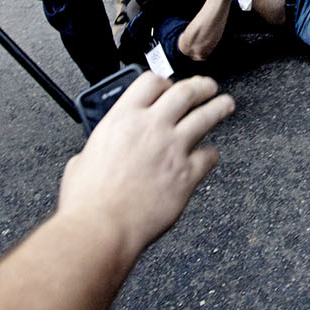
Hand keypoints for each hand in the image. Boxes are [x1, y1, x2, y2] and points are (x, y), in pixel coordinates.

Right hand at [57, 72, 233, 254]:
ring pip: (205, 117)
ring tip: (226, 105)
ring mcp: (172, 149)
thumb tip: (98, 154)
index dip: (164, 82)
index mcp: (123, 119)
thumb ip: (100, 149)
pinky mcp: (187, 174)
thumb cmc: (87, 200)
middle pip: (185, 92)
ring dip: (219, 108)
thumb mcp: (82, 160)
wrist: (102, 228)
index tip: (170, 86)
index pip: (150, 82)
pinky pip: (209, 157)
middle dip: (201, 87)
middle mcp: (151, 127)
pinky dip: (212, 155)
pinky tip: (212, 155)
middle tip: (208, 87)